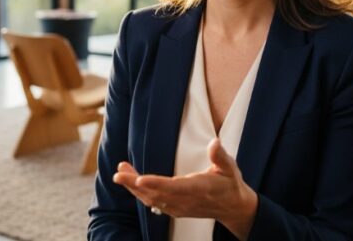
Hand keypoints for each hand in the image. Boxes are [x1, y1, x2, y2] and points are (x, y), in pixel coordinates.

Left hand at [112, 138, 257, 239]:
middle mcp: (186, 200)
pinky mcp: (175, 210)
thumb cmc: (230, 184)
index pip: (174, 187)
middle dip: (135, 184)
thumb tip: (215, 142)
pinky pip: (154, 204)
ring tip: (120, 173)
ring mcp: (179, 207)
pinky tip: (131, 183)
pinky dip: (140, 194)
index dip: (156, 183)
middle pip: (156, 194)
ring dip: (134, 188)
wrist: (233, 208)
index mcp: (199, 188)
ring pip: (152, 200)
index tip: (139, 178)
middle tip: (119, 173)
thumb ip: (220, 156)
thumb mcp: (230, 168)